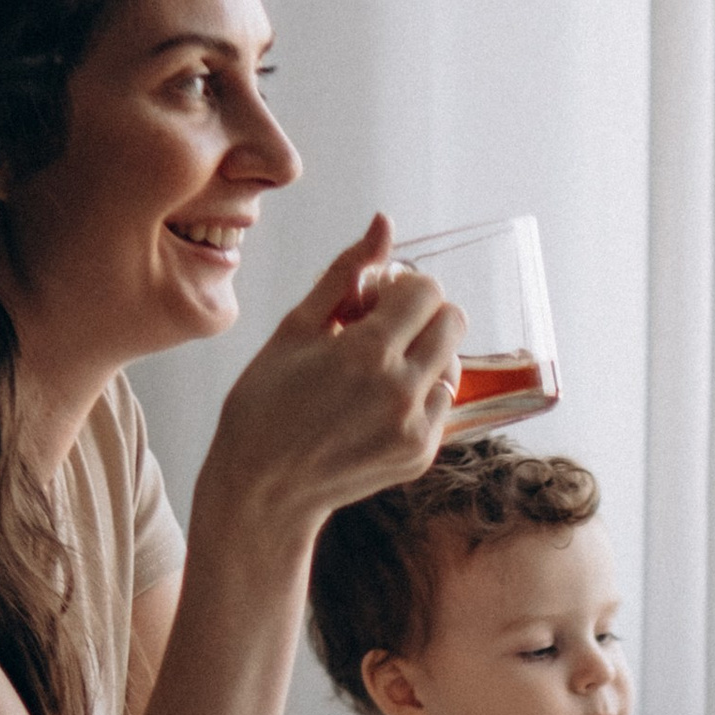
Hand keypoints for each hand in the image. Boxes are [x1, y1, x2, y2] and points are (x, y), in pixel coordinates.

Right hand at [198, 215, 463, 540]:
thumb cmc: (264, 404)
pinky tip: (376, 406)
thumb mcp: (295, 329)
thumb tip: (384, 223)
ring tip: (376, 372)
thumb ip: (346, 273)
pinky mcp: (421, 454)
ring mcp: (415, 428)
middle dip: (423, 314)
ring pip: (453, 363)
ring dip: (425, 355)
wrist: (262, 490)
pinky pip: (442, 404)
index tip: (374, 300)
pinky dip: (419, 395)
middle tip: (382, 330)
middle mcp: (399, 391)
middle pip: (453, 320)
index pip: (426, 289)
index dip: (402, 286)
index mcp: (365, 352)